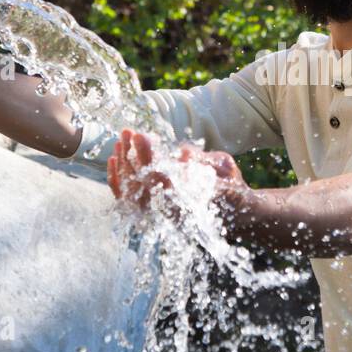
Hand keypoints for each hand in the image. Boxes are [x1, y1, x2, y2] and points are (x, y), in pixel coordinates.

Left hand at [107, 128, 246, 220]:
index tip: (140, 135)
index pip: (160, 180)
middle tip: (127, 132)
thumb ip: (203, 160)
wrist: (236, 213)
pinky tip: (115, 159)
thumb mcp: (224, 167)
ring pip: (131, 194)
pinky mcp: (153, 216)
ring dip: (123, 165)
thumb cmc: (231, 185)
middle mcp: (172, 215)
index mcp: (191, 202)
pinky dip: (118, 181)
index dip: (147, 156)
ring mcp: (161, 218)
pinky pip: (129, 202)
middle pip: (141, 186)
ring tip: (121, 140)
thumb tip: (181, 153)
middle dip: (131, 155)